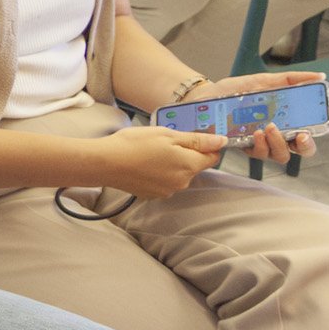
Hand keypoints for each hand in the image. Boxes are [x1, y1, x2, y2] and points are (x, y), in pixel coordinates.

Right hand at [90, 126, 226, 198]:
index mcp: (189, 165)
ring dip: (172, 164)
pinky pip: (165, 182)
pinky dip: (159, 173)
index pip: (213, 157)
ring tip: (150, 152)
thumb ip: (197, 140)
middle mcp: (183, 182)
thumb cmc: (135, 144)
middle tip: (164, 141)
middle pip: (195, 166)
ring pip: (179, 174)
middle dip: (185, 154)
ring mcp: (168, 191)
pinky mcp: (154, 195)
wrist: (106, 163)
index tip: (190, 137)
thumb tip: (222, 141)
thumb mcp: (167, 134)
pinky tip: (144, 164)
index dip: (206, 145)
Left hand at [185, 70, 328, 164]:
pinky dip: (261, 144)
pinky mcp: (246, 149)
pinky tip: (256, 132)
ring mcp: (263, 144)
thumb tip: (319, 76)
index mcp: (287, 119)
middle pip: (303, 149)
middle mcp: (278, 134)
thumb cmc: (235, 91)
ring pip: (282, 155)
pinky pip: (260, 154)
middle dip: (307, 145)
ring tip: (270, 127)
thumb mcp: (264, 81)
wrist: (203, 97)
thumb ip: (290, 80)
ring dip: (280, 143)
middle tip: (302, 135)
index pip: (314, 125)